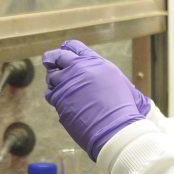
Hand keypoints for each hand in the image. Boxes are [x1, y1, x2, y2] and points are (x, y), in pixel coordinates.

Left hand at [43, 40, 147, 158]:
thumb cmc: (123, 108)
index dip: (67, 49)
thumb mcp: (120, 83)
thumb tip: (103, 79)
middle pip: (58, 57)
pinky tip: (60, 100)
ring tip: (59, 86)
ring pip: (51, 76)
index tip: (64, 51)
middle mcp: (80, 68)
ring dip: (53, 80)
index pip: (75, 47)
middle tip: (50, 62)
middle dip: (53, 59)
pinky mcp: (59, 99)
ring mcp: (67, 83)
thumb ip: (106, 76)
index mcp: (96, 62)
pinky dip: (53, 95)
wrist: (115, 126)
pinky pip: (50, 93)